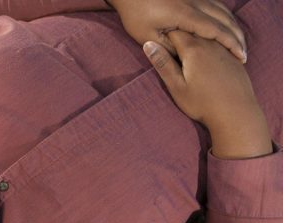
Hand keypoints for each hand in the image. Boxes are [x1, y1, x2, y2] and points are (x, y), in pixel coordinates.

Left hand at [107, 0, 246, 62]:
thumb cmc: (136, 15)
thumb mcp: (147, 37)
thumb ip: (168, 49)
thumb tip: (187, 59)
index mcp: (185, 15)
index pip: (216, 31)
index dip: (231, 44)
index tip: (240, 57)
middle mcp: (196, 3)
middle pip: (225, 20)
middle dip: (237, 38)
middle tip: (243, 55)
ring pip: (223, 11)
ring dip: (234, 27)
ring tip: (239, 44)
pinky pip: (217, 5)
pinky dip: (226, 17)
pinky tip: (227, 28)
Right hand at [145, 32, 271, 158]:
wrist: (235, 113)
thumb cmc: (202, 103)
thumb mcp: (176, 86)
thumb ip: (162, 63)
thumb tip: (148, 44)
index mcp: (193, 49)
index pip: (174, 31)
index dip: (165, 36)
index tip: (160, 47)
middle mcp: (211, 43)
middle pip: (191, 31)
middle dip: (180, 38)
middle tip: (173, 56)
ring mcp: (225, 49)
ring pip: (206, 36)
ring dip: (195, 43)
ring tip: (189, 62)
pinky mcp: (234, 57)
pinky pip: (219, 45)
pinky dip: (209, 50)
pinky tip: (206, 66)